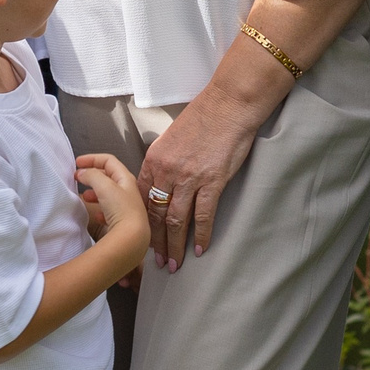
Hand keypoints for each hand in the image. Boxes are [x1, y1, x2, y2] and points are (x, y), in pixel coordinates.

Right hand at [75, 154, 149, 269]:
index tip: (77, 162)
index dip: (92, 158)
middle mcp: (128, 191)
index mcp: (126, 178)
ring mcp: (127, 206)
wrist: (132, 238)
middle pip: (109, 177)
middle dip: (92, 176)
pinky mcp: (123, 222)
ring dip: (95, 192)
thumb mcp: (104, 186)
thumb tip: (83, 172)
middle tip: (78, 178)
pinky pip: (109, 211)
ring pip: (108, 194)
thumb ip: (92, 175)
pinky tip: (96, 215)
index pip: (109, 160)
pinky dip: (100, 209)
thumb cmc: (122, 210)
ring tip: (84, 197)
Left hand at [138, 90, 270, 270]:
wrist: (228, 105)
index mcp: (154, 159)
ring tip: (173, 264)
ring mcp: (190, 178)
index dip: (140, 221)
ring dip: (174, 245)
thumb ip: (163, 162)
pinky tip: (200, 250)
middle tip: (154, 262)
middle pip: (156, 214)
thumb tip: (160, 184)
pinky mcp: (212, 181)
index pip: (141, 198)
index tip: (140, 238)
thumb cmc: (202, 118)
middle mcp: (167, 171)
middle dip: (154, 241)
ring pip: (176, 220)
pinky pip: (203, 215)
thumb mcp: (172, 138)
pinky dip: (201, 235)